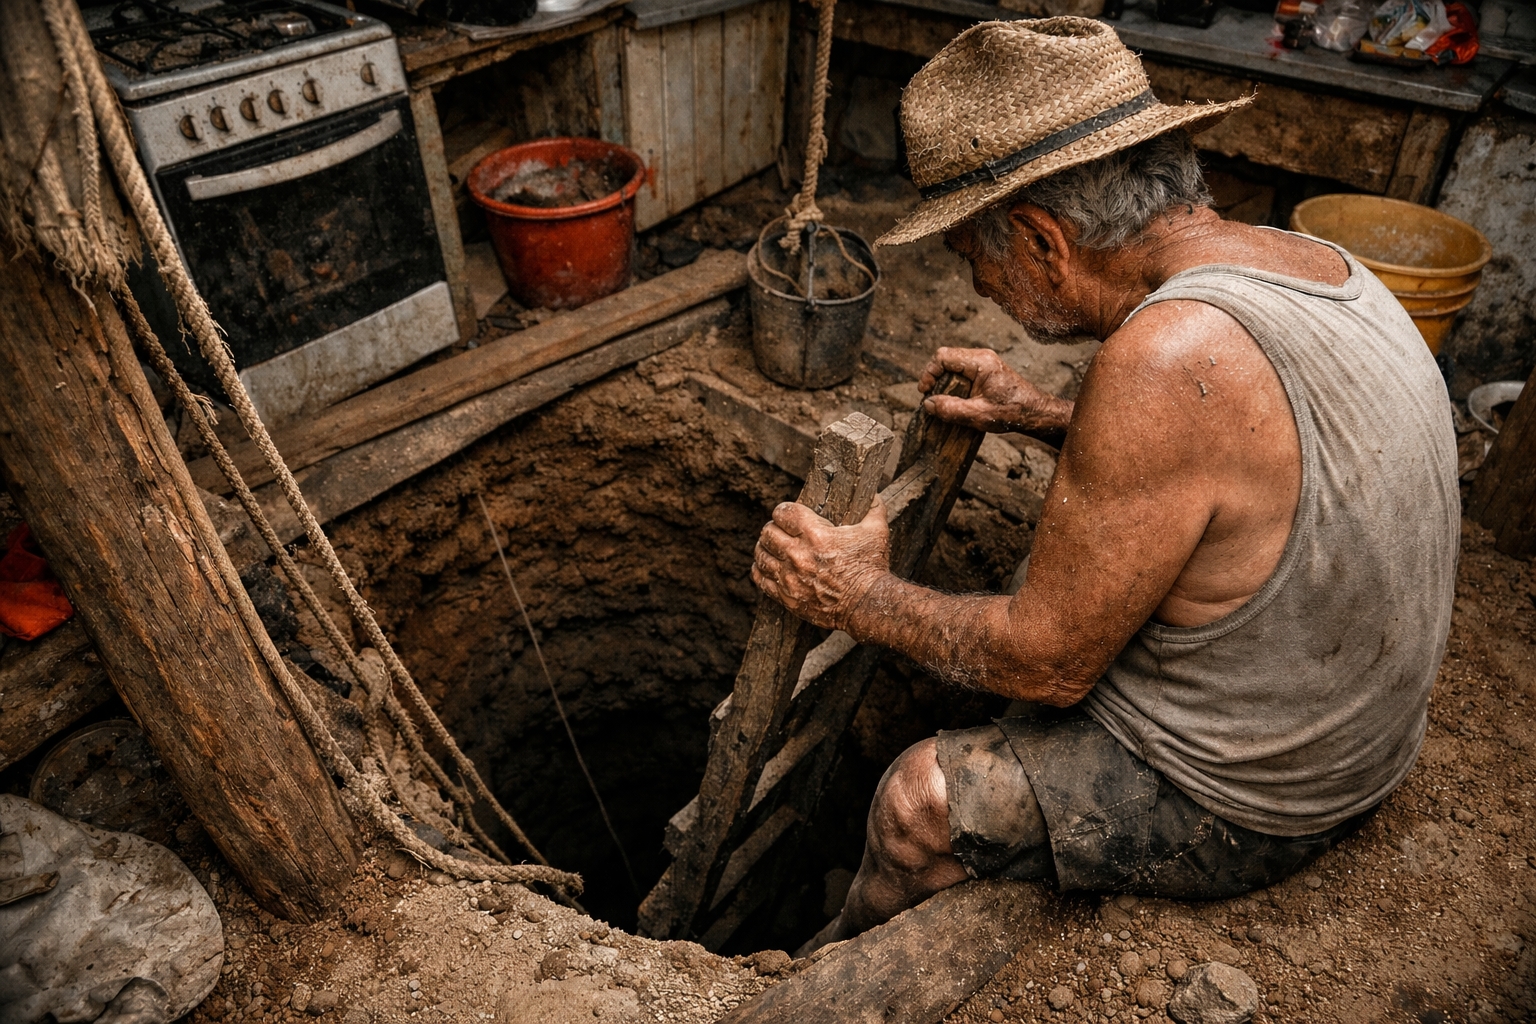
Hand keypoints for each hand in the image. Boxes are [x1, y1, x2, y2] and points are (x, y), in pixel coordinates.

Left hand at [751, 498, 892, 630]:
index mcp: (816, 535)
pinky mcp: (787, 596)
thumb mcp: (877, 531)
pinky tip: (769, 566)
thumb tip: (872, 494)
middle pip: (768, 532)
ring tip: (773, 547)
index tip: (789, 514)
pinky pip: (760, 579)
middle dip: (774, 528)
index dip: (784, 510)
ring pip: (761, 554)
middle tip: (782, 531)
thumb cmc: (871, 568)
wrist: (867, 606)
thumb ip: (873, 508)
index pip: (783, 512)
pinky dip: (761, 570)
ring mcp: (790, 577)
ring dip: (766, 548)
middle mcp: (798, 555)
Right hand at [918, 347, 1072, 438]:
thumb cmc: (1011, 413)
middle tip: (932, 398)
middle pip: (946, 358)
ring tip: (943, 400)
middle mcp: (982, 357)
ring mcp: (985, 362)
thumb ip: (951, 409)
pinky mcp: (986, 370)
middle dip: (935, 377)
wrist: (1035, 412)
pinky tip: (956, 399)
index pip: (943, 356)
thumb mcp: (978, 415)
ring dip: (944, 381)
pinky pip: (962, 370)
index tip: (926, 392)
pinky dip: (954, 383)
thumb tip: (928, 404)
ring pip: (953, 364)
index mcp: (980, 362)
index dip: (929, 373)